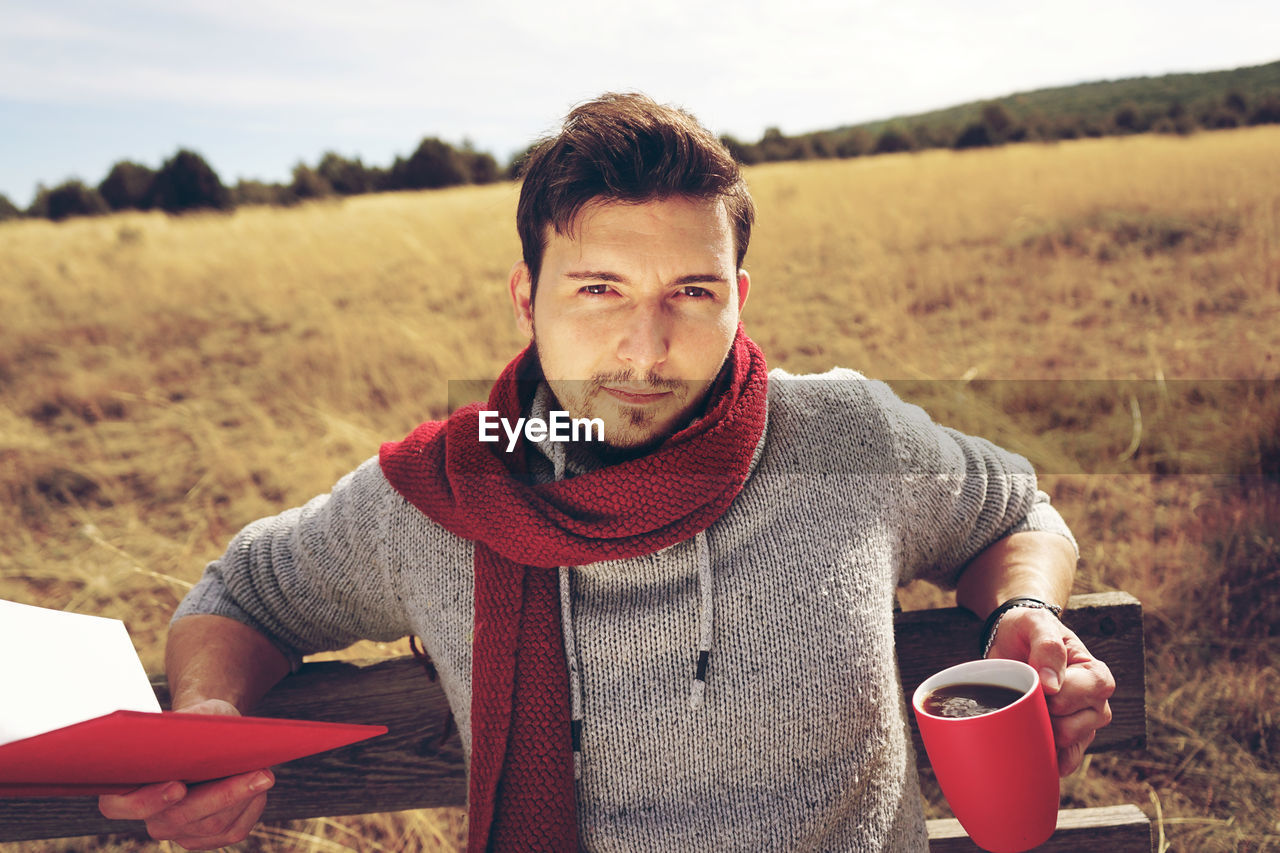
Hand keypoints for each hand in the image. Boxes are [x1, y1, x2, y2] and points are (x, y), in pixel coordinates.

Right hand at [98, 698, 274, 849]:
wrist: (213, 737)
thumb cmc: (199, 721)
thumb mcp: (196, 713)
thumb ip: (188, 722)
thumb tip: (194, 729)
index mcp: (125, 788)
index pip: (124, 805)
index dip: (149, 799)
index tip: (178, 786)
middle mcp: (149, 817)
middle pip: (179, 817)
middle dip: (223, 795)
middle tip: (260, 774)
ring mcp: (177, 832)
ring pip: (212, 825)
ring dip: (244, 797)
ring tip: (265, 771)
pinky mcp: (206, 838)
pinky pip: (233, 831)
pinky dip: (252, 807)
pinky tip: (260, 788)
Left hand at [986, 607, 1114, 775]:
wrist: (1012, 641)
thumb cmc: (1029, 630)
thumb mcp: (1035, 623)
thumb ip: (1047, 645)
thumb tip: (1052, 685)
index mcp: (1096, 674)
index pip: (1083, 694)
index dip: (1055, 693)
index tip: (1035, 680)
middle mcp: (1096, 703)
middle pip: (1074, 727)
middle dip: (1044, 715)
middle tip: (1026, 695)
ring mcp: (1084, 724)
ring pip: (1067, 746)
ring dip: (1041, 734)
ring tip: (1027, 710)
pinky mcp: (1068, 739)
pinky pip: (1065, 761)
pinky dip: (1049, 759)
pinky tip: (1035, 752)